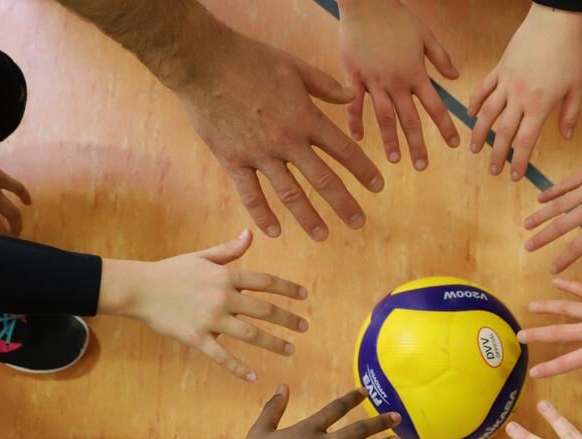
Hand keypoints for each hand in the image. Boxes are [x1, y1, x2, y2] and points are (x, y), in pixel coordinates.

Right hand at [100, 230, 307, 381]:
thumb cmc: (171, 271)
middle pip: (264, 310)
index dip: (288, 289)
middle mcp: (223, 298)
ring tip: (290, 350)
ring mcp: (210, 320)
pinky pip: (222, 356)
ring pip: (250, 334)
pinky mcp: (196, 338)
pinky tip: (253, 377)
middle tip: (305, 327)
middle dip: (288, 319)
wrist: (139, 289)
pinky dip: (238, 368)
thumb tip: (250, 234)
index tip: (305, 296)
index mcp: (226, 276)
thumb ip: (229, 250)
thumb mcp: (202, 256)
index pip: (265, 282)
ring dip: (273, 343)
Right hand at [175, 32, 383, 240]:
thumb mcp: (294, 66)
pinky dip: (263, 215)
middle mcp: (287, 141)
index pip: (344, 151)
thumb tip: (351, 96)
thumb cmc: (249, 59)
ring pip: (290, 194)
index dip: (364, 170)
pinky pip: (250, 194)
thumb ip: (325, 85)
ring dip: (309, 217)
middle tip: (359, 223)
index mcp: (306, 118)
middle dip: (344, 203)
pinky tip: (275, 231)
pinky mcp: (233, 160)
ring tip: (323, 235)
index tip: (378, 186)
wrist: (203, 61)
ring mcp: (260, 153)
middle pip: (323, 179)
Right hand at [339, 0, 459, 168]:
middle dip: (417, 145)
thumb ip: (441, 58)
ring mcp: (373, 81)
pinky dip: (355, 121)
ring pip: (383, 117)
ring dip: (390, 140)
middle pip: (409, 119)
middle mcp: (396, 82)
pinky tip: (358, 139)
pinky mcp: (353, 76)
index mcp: (415, 73)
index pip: (435, 107)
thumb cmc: (397, 17)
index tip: (454, 145)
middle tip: (423, 167)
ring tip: (395, 160)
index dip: (445, 127)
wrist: (366, 2)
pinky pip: (354, 103)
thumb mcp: (425, 35)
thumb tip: (456, 77)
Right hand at [468, 4, 581, 179]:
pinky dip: (475, 102)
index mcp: (540, 104)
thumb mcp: (578, 87)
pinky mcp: (500, 67)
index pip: (525, 140)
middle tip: (493, 171)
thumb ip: (570, 114)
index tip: (514, 176)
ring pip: (487, 112)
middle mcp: (519, 96)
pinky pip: (484, 88)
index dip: (519, 161)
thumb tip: (566, 137)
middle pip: (503, 132)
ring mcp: (507, 81)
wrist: (555, 21)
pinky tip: (470, 114)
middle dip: (497, 154)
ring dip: (479, 133)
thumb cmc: (571, 53)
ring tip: (474, 149)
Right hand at [519, 278, 581, 389]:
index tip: (533, 372)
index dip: (548, 368)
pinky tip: (555, 281)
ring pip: (565, 308)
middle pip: (558, 332)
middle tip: (519, 336)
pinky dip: (568, 285)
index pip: (567, 362)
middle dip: (536, 335)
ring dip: (545, 307)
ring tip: (530, 307)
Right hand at [522, 140, 581, 272]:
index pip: (578, 247)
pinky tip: (540, 198)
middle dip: (542, 239)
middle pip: (560, 226)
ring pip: (557, 205)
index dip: (563, 260)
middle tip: (528, 247)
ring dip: (540, 216)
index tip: (552, 269)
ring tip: (526, 225)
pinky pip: (565, 184)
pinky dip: (551, 192)